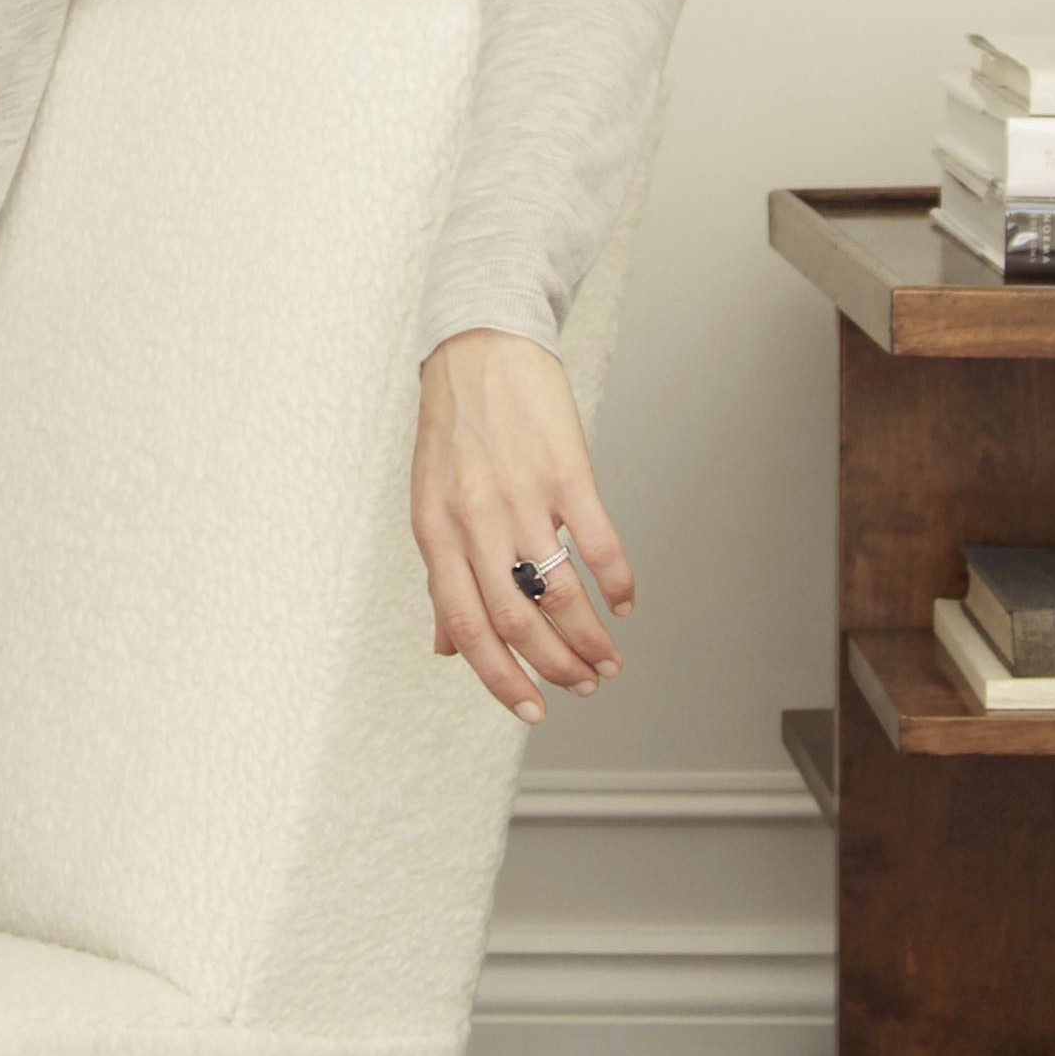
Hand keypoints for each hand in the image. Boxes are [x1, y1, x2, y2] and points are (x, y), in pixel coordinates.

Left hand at [411, 326, 636, 723]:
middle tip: (583, 686)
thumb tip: (445, 645)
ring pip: (559, 592)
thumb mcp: (430, 503)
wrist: (479, 345)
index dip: (501, 679)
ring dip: (589, 638)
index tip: (531, 711)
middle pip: (518, 620)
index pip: (468, 628)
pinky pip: (598, 542)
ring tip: (608, 662)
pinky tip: (625, 604)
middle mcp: (475, 521)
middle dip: (555, 667)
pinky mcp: (566, 470)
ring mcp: (522, 496)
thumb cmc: (454, 427)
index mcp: (437, 533)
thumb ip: (442, 576)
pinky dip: (617, 582)